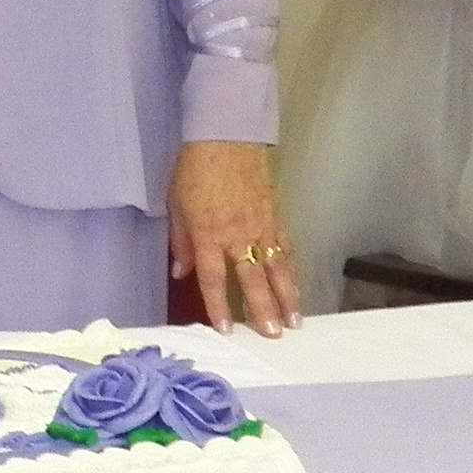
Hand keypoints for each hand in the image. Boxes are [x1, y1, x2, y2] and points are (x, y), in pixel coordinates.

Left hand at [170, 140, 299, 336]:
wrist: (225, 137)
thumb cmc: (195, 170)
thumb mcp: (176, 206)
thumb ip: (181, 243)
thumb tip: (181, 272)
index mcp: (208, 234)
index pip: (213, 278)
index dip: (219, 306)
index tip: (227, 329)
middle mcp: (237, 235)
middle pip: (252, 279)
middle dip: (263, 309)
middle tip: (272, 334)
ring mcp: (261, 226)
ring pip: (277, 267)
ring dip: (286, 296)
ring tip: (294, 320)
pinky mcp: (275, 216)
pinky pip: (285, 248)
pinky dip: (292, 270)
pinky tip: (296, 287)